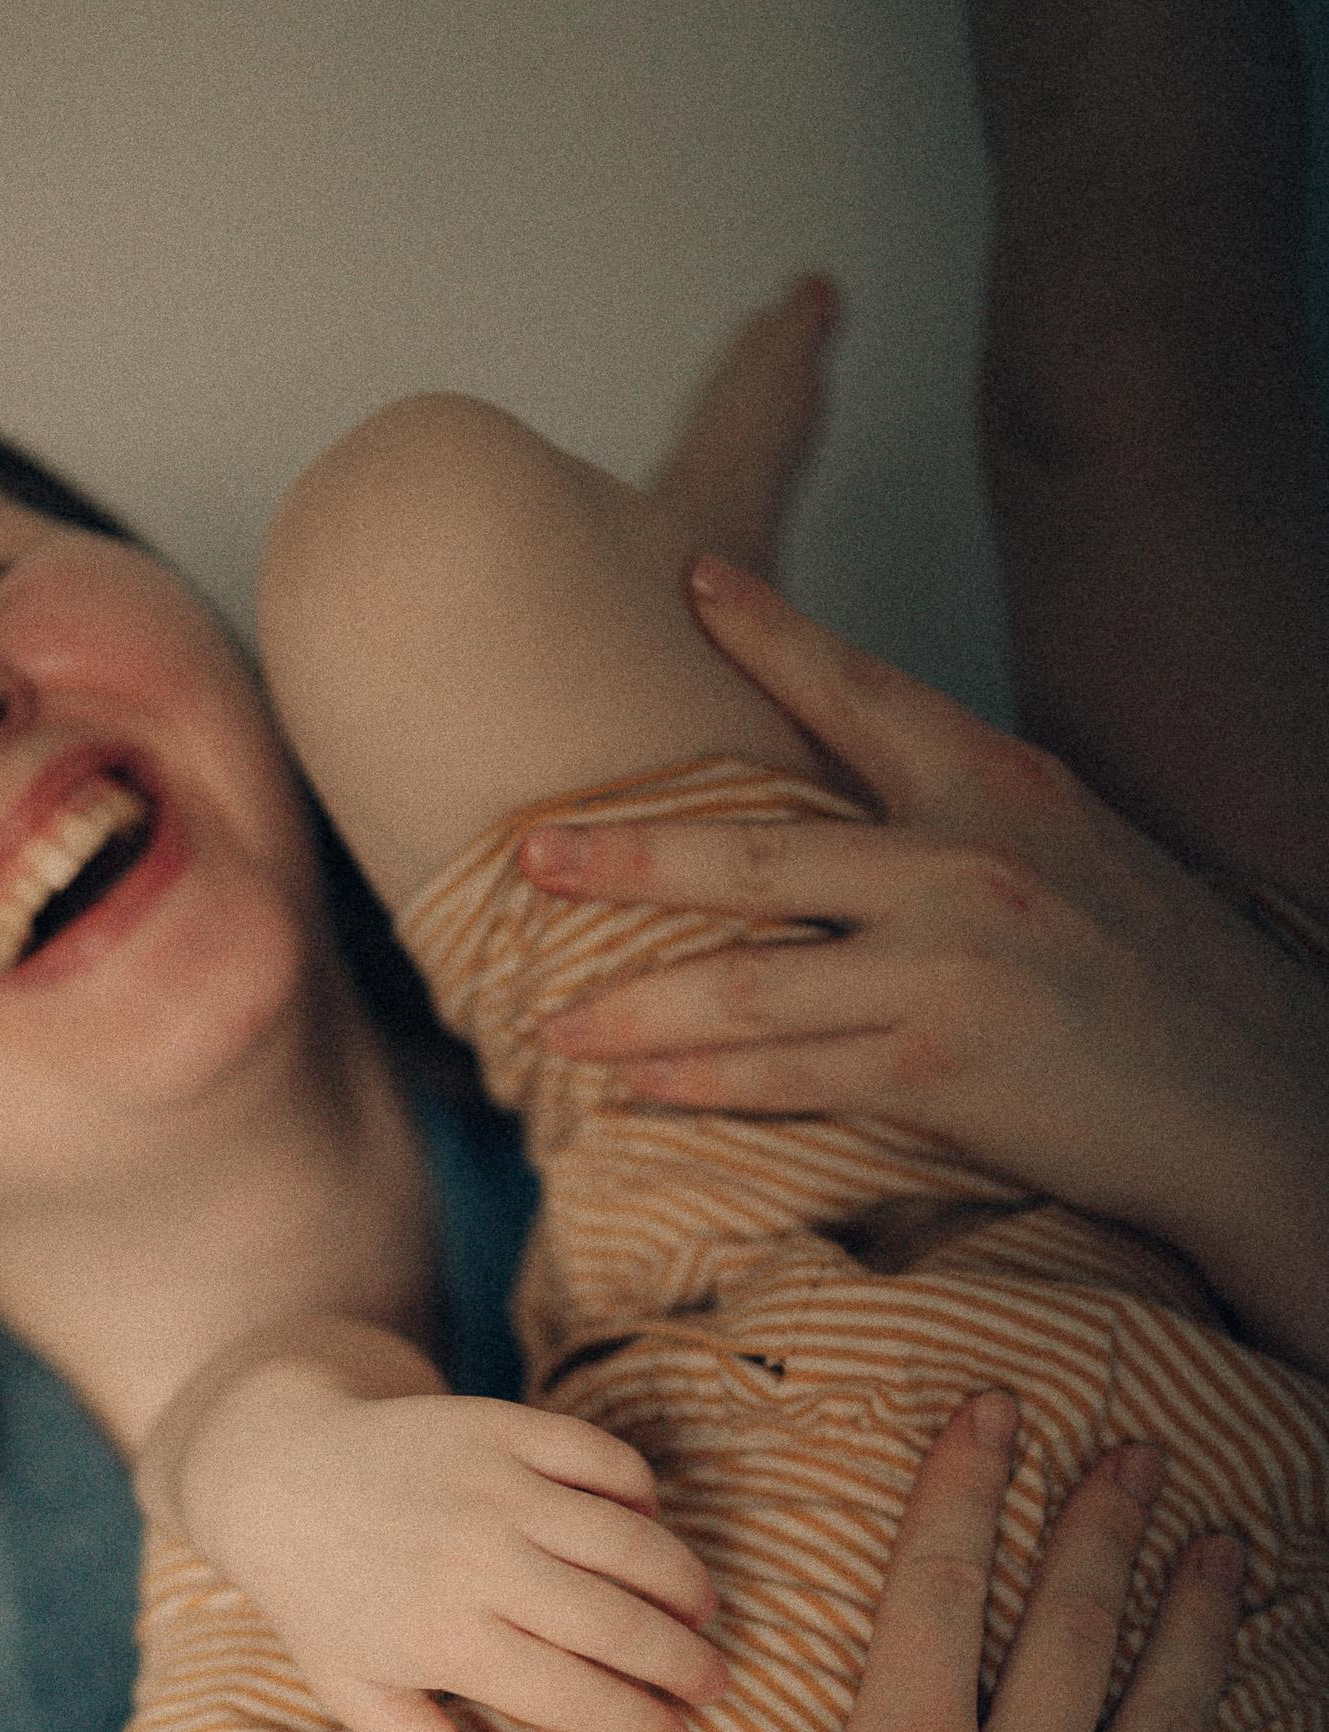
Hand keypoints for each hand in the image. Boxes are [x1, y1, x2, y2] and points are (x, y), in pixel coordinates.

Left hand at [166, 1341, 724, 1731]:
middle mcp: (475, 1562)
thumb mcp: (353, 1691)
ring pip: (627, 1541)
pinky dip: (640, 1497)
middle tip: (714, 1685)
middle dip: (683, 1664)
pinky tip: (645, 1532)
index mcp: (444, 1639)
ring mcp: (492, 1486)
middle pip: (616, 1623)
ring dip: (680, 1583)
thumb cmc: (321, 1599)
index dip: (637, 1725)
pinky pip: (604, 1461)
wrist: (277, 1475)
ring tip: (699, 1613)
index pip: (572, 1695)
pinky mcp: (500, 1426)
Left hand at [519, 561, 1328, 1371]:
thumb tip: (857, 815)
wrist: (1257, 1099)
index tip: (690, 577)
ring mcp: (950, 967)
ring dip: (634, 1009)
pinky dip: (704, 1088)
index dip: (770, 633)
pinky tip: (634, 1093)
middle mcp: (966, 863)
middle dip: (628, 856)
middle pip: (756, 853)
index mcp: (1000, 788)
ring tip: (547, 1024)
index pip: (864, 694)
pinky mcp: (942, 1069)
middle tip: (529, 854)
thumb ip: (964, 825)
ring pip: (748, 985)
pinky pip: (790, 1080)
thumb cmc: (1161, 982)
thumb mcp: (1075, 858)